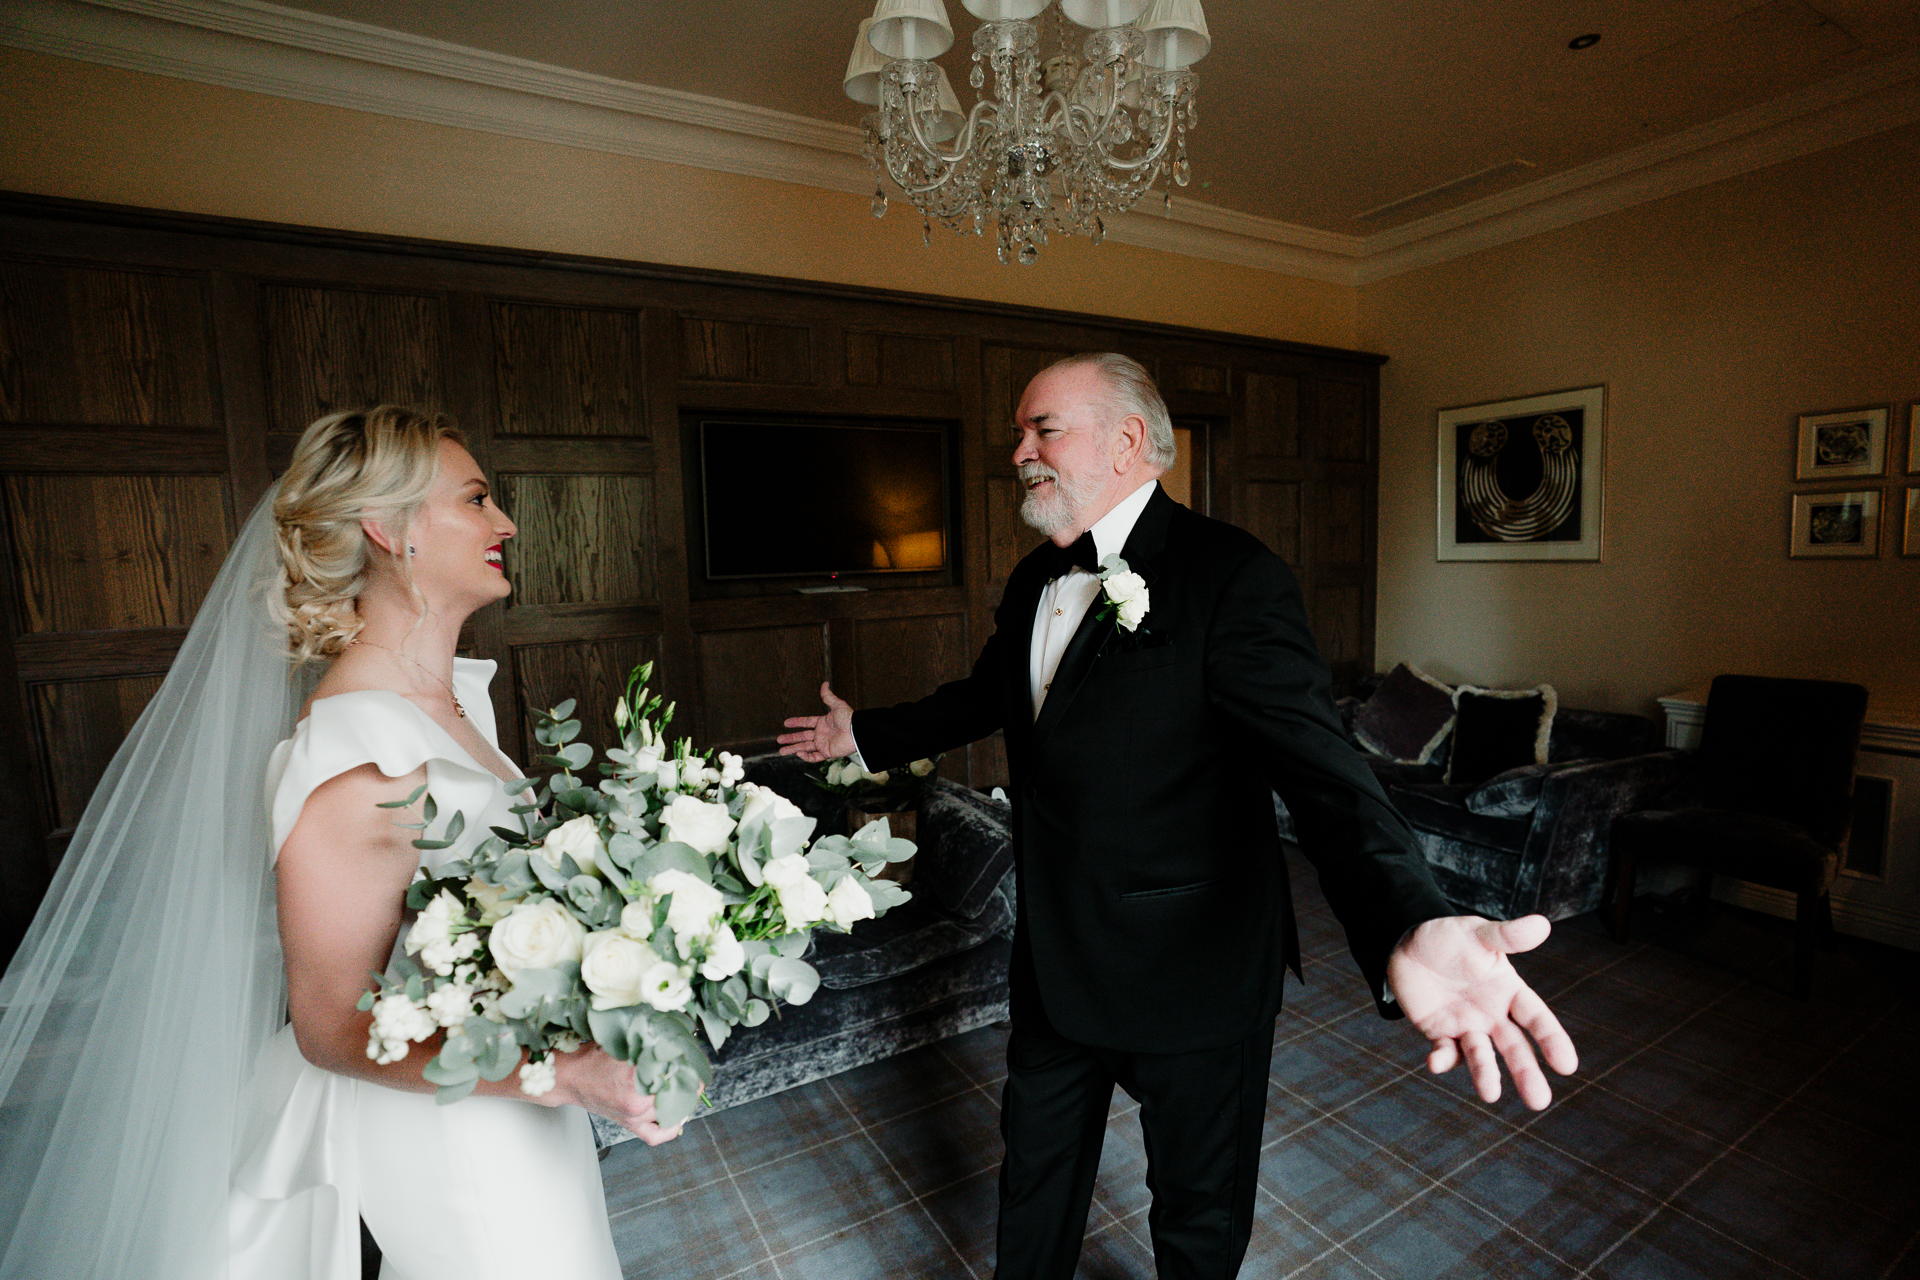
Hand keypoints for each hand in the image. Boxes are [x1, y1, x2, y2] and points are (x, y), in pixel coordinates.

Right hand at [548, 1045, 683, 1145]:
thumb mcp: (622, 1043)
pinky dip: (670, 1129)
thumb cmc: (593, 1058)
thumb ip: (647, 1044)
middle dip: (686, 1080)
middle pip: (675, 1091)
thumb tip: (672, 1040)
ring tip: (687, 1088)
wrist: (570, 1078)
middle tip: (692, 1071)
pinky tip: (678, 1117)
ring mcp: (634, 1116)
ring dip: (682, 1099)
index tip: (690, 1057)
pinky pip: (655, 1135)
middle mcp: (636, 1100)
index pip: (672, 1070)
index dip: (684, 1063)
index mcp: (635, 1076)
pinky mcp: (630, 1125)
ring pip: (671, 1111)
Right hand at [776, 682, 855, 761]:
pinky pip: (815, 757)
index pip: (806, 723)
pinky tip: (798, 753)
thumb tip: (825, 683)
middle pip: (802, 737)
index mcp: (823, 723)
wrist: (857, 732)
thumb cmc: (849, 719)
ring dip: (793, 749)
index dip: (796, 722)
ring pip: (805, 747)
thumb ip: (828, 696)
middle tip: (779, 740)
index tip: (785, 723)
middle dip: (790, 738)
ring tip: (781, 751)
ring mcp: (824, 744)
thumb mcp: (837, 705)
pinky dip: (806, 756)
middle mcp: (821, 734)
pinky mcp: (828, 753)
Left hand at [1386, 914, 1578, 1110]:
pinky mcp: (1439, 1033)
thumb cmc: (1450, 938)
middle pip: (1513, 1047)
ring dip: (1485, 1074)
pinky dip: (1442, 1060)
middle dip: (1525, 1072)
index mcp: (1509, 991)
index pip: (1535, 1018)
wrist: (1407, 943)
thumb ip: (1507, 936)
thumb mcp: (1477, 933)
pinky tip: (1436, 1063)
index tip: (1567, 1066)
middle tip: (1539, 1101)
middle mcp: (1492, 1014)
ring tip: (1491, 1095)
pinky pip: (1443, 1051)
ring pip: (1480, 1055)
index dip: (1551, 1040)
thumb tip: (1543, 924)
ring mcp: (1466, 1026)